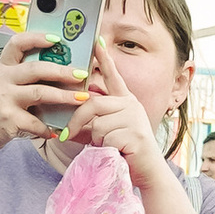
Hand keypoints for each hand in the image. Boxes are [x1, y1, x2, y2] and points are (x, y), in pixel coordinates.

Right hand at [0, 33, 93, 155]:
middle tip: (81, 74)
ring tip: (81, 98)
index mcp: (1, 67)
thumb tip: (55, 70)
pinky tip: (54, 130)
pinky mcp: (8, 119)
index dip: (38, 38)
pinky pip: (35, 122)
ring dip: (64, 96)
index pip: (17, 43)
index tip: (57, 39)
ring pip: (40, 93)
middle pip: (36, 68)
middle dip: (63, 71)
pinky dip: (47, 128)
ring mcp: (4, 99)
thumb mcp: (1, 85)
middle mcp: (1, 80)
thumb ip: (21, 77)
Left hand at [62, 42, 168, 190]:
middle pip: (93, 104)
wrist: (148, 173)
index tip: (97, 41)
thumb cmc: (125, 153)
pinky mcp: (135, 133)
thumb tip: (67, 125)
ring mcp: (135, 118)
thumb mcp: (106, 134)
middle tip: (66, 136)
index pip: (113, 76)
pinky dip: (104, 149)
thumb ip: (92, 124)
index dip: (104, 58)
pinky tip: (117, 153)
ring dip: (96, 141)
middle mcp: (131, 105)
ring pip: (98, 124)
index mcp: (125, 102)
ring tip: (108, 148)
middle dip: (76, 121)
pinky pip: (105, 138)